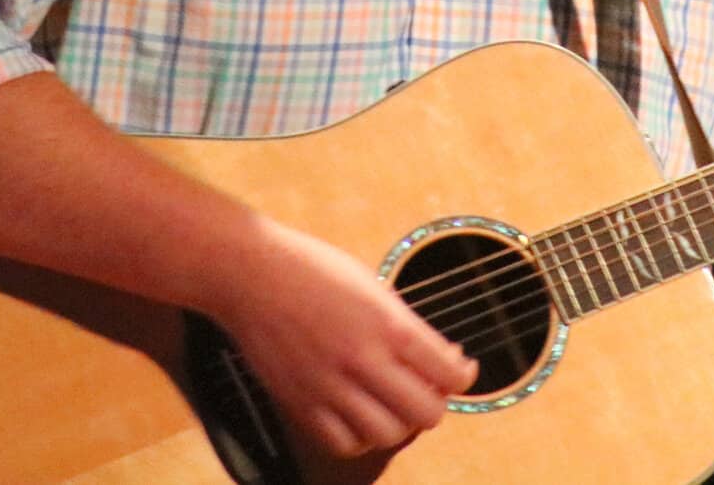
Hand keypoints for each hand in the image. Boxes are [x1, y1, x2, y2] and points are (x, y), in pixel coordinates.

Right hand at [211, 218, 476, 460]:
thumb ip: (405, 326)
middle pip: (426, 413)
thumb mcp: (372, 285)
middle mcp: (363, 359)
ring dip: (398, 423)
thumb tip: (439, 359)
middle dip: (434, 402)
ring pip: (387, 434)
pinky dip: (359, 437)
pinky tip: (359, 416)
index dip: (463, 375)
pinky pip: (343, 443)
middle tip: (426, 387)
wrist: (250, 273)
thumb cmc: (312, 269)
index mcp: (389, 324)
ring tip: (392, 402)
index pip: (450, 374)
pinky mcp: (301, 402)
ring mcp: (330, 385)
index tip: (458, 367)